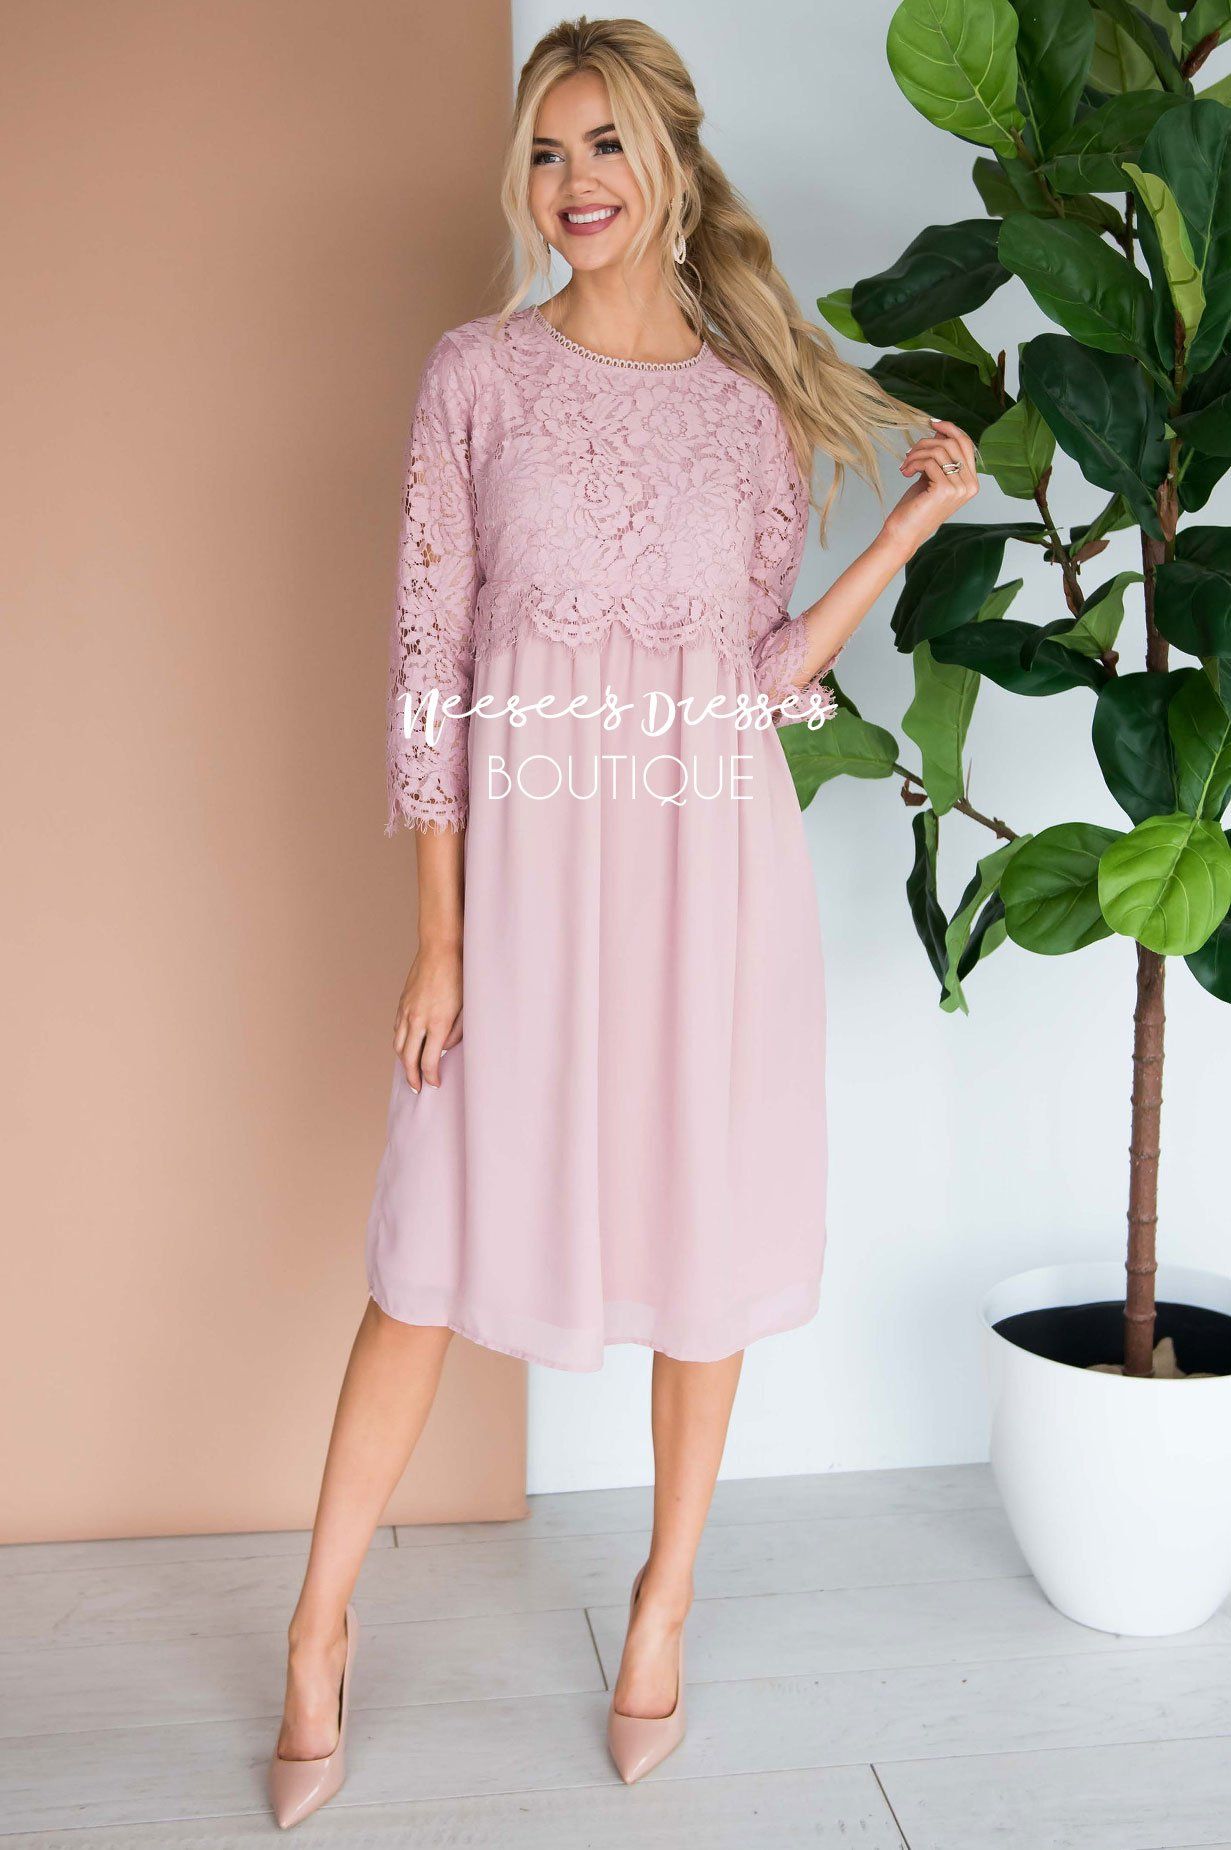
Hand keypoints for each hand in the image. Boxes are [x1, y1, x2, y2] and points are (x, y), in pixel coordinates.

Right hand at [393, 940, 462, 1092]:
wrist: (441, 949)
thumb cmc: (459, 976)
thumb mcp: (467, 1008)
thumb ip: (457, 1033)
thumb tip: (446, 1049)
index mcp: (437, 1023)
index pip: (428, 1061)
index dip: (431, 1077)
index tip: (434, 1084)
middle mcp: (417, 1020)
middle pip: (408, 1058)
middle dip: (412, 1077)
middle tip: (417, 1088)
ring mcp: (406, 1011)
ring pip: (398, 1045)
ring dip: (403, 1062)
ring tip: (410, 1072)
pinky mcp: (402, 1003)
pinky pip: (396, 1030)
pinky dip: (400, 1043)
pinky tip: (407, 1047)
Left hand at [880, 418, 978, 560]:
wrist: (903, 533)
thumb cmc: (916, 506)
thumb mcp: (931, 475)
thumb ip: (940, 455)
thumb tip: (939, 428)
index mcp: (972, 481)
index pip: (967, 444)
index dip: (950, 428)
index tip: (932, 423)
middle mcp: (970, 485)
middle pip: (953, 443)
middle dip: (927, 442)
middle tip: (910, 453)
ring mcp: (960, 488)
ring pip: (939, 451)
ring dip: (917, 454)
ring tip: (905, 465)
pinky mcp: (944, 490)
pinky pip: (929, 461)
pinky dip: (914, 462)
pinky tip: (905, 472)